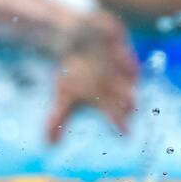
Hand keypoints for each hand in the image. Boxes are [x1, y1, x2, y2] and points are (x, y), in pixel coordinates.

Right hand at [47, 9, 138, 142]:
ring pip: (128, 68)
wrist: (73, 39)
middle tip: (131, 103)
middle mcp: (119, 80)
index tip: (124, 133)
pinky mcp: (117, 37)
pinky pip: (119, 41)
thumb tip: (48, 144)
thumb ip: (58, 118)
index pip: (115, 113)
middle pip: (126, 92)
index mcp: (108, 96)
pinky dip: (118, 44)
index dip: (119, 121)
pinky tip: (117, 47)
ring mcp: (120, 58)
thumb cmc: (74, 71)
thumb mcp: (65, 94)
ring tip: (130, 74)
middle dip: (129, 97)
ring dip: (129, 71)